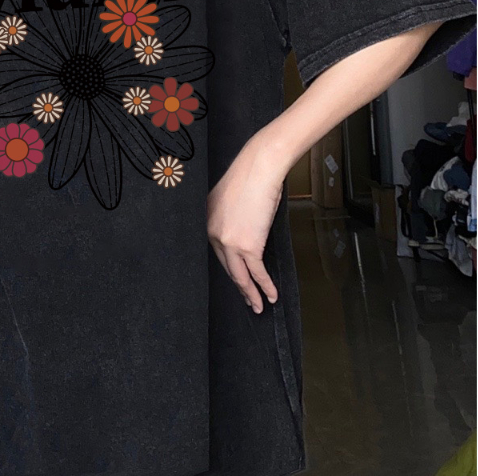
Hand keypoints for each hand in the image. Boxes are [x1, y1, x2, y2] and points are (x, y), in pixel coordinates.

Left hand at [206, 136, 285, 313]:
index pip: (218, 253)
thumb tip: (240, 230)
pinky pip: (257, 273)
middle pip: (227, 268)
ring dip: (250, 294)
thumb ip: (229, 218)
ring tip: (257, 306)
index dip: (230, 268)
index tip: (237, 279)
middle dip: (238, 286)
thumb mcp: (229, 199)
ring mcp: (230, 243)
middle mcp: (214, 235)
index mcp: (206, 223)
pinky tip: (271, 296)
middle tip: (247, 300)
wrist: (259, 170)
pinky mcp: (248, 246)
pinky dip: (265, 287)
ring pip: (240, 276)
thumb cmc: (249, 178)